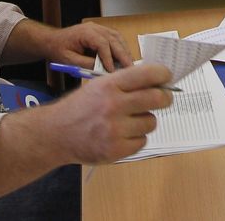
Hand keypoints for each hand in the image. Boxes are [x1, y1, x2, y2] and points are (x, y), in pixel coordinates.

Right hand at [39, 63, 172, 164]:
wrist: (57, 133)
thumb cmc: (80, 107)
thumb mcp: (98, 85)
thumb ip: (125, 82)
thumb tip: (158, 81)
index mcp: (109, 85)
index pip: (147, 74)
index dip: (163, 74)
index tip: (167, 77)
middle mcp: (113, 105)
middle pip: (157, 98)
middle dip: (165, 97)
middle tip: (164, 98)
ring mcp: (115, 129)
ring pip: (151, 122)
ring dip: (145, 121)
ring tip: (129, 121)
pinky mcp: (116, 150)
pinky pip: (142, 141)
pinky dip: (136, 138)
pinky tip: (122, 135)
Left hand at [42, 21, 132, 71]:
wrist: (52, 41)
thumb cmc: (58, 50)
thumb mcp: (69, 60)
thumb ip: (85, 64)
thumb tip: (102, 71)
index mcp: (85, 32)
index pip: (102, 44)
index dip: (109, 58)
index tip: (112, 71)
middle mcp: (94, 27)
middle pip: (114, 39)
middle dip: (123, 55)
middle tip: (130, 68)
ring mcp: (99, 28)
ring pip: (117, 37)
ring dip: (124, 51)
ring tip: (129, 64)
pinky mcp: (101, 32)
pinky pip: (115, 38)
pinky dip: (121, 48)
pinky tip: (124, 58)